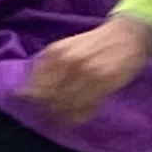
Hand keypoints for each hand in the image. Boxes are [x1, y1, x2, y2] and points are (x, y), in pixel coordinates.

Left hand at [24, 15, 151, 126]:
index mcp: (54, 53)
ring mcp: (86, 72)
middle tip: (54, 116)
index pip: (34, 89)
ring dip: (65, 116)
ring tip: (69, 117)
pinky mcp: (105, 81)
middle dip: (49, 112)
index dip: (34, 103)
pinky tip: (83, 112)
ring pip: (67, 106)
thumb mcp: (64, 49)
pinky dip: (81, 115)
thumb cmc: (93, 45)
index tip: (39, 108)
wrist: (126, 34)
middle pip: (49, 100)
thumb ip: (47, 69)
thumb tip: (25, 95)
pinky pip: (86, 107)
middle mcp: (67, 62)